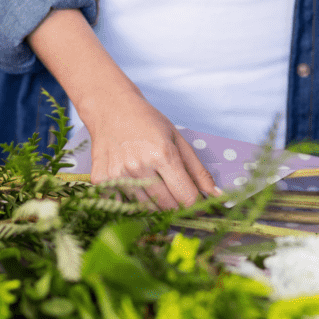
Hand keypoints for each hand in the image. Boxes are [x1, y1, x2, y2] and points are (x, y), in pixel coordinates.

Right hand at [27, 9, 217, 209]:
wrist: (110, 109)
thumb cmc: (147, 122)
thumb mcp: (178, 140)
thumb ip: (198, 171)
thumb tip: (217, 196)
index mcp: (163, 155)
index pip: (186, 197)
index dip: (196, 206)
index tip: (198, 206)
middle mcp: (139, 167)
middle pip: (167, 207)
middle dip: (177, 206)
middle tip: (176, 195)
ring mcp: (117, 176)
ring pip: (146, 209)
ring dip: (155, 204)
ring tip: (153, 183)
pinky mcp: (100, 181)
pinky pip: (123, 205)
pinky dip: (132, 201)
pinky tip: (133, 184)